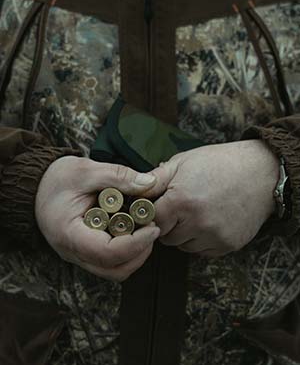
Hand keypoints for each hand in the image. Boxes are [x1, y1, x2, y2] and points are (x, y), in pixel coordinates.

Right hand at [35, 156, 159, 280]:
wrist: (37, 186)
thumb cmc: (56, 178)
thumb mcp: (86, 170)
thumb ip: (118, 176)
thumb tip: (149, 184)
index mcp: (69, 234)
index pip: (107, 253)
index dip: (136, 244)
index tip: (153, 227)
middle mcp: (72, 252)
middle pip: (114, 270)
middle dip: (140, 252)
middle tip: (152, 227)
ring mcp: (79, 255)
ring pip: (114, 271)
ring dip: (135, 255)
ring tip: (144, 229)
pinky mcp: (86, 252)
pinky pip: (110, 263)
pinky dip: (127, 252)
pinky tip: (132, 230)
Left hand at [146, 140, 278, 256]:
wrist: (261, 172)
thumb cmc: (220, 163)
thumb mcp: (183, 162)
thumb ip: (155, 178)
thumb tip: (134, 190)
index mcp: (182, 201)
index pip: (151, 220)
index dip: (150, 213)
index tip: (155, 207)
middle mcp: (197, 223)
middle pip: (165, 237)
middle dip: (168, 223)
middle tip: (179, 206)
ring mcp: (214, 237)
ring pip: (183, 246)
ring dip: (184, 233)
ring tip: (197, 211)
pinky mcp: (227, 245)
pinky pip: (202, 251)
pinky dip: (201, 239)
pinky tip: (210, 220)